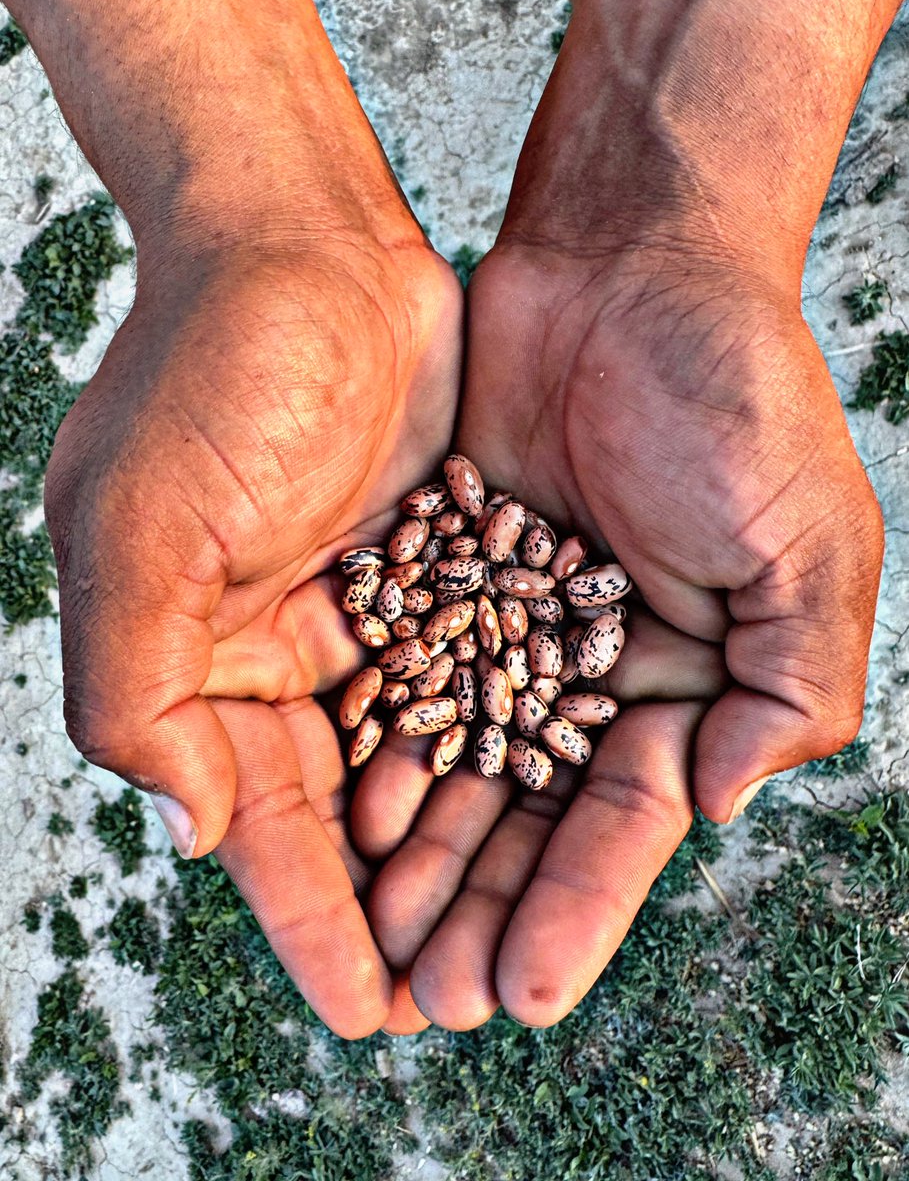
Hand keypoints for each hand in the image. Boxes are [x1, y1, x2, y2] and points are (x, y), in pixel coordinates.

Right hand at [44, 234, 461, 1037]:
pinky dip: (505, 745)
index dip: (308, 919)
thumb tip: (190, 826)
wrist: (308, 244)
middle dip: (394, 908)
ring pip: (419, 761)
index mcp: (195, 662)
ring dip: (459, 847)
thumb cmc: (212, 368)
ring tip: (513, 931)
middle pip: (344, 814)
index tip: (366, 1008)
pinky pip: (476, 679)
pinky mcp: (437, 571)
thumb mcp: (137, 522)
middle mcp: (280, 653)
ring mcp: (365, 615)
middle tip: (454, 999)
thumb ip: (131, 682)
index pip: (258, 822)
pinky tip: (552, 809)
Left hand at [357, 0, 887, 1030]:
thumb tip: (716, 803)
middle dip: (483, 907)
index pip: (624, 825)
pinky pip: (409, 679)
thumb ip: (787, 683)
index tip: (519, 993)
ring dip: (424, 852)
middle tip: (424, 997)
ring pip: (461, 766)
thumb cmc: (734, 393)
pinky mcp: (448, 578)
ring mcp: (515, 631)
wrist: (628, 270)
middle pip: (530, 819)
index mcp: (686, 685)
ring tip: (375, 933)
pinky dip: (384, 744)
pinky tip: (349, 810)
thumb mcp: (804, 541)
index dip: (578, 910)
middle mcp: (595, 675)